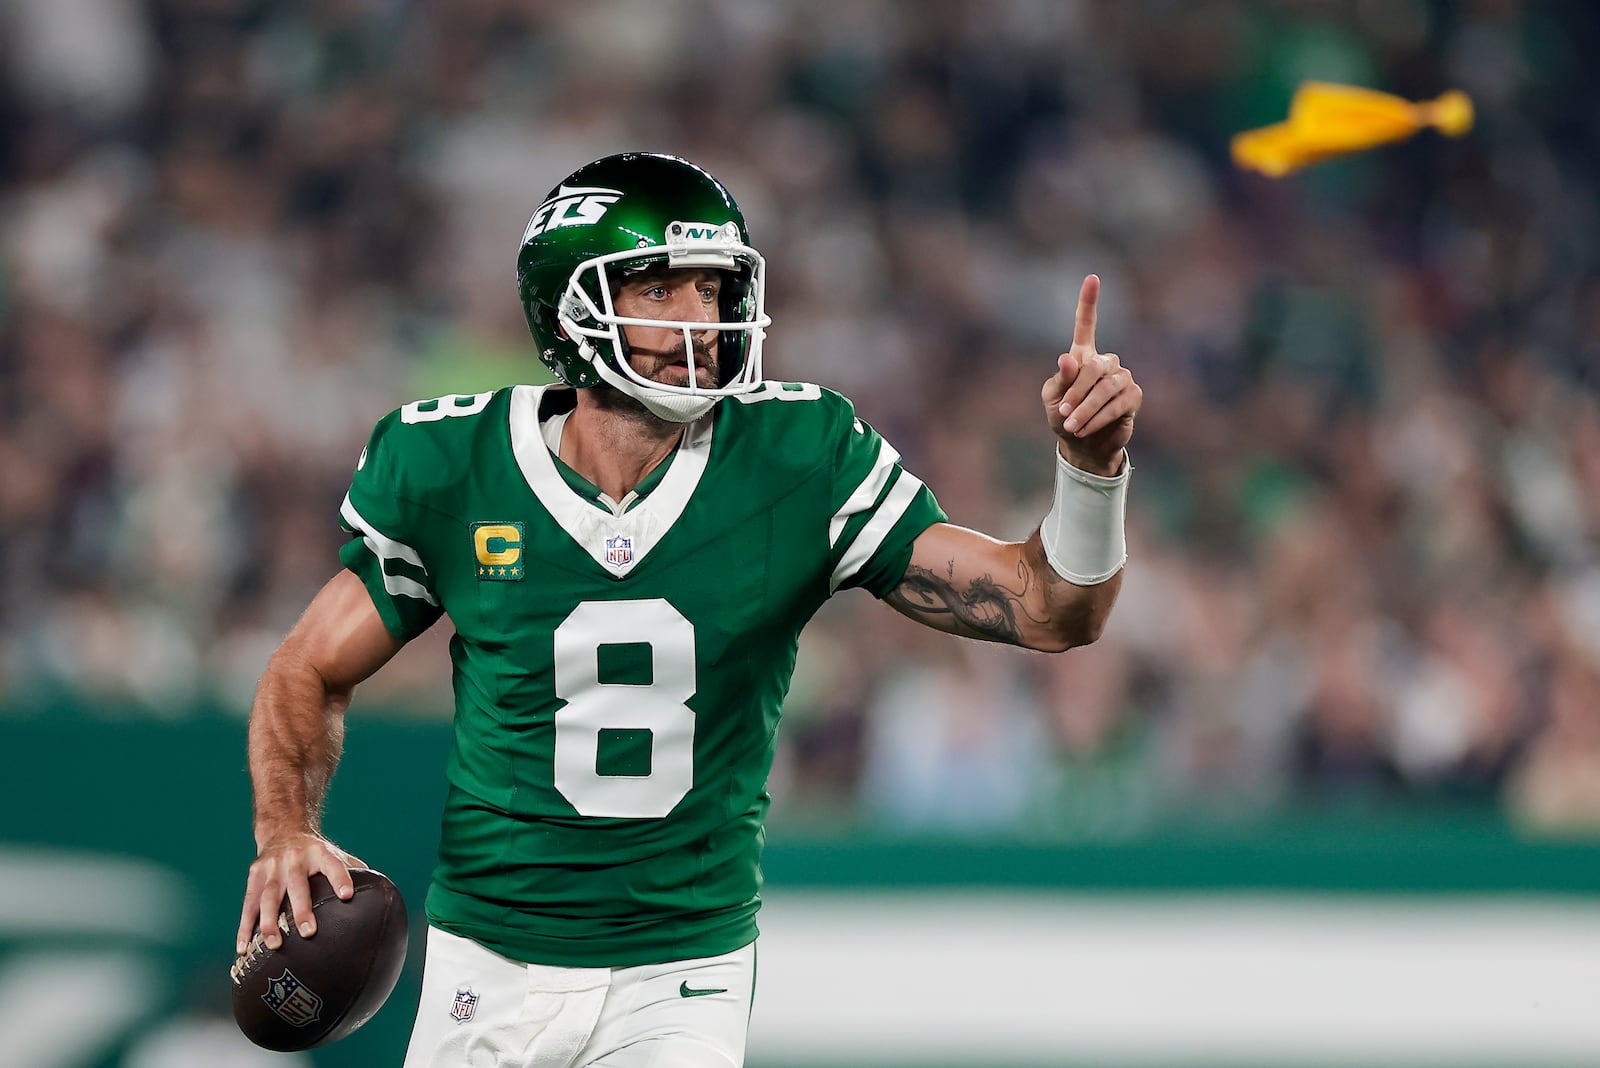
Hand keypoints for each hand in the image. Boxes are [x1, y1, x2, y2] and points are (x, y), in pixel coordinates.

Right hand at [237, 832, 365, 953]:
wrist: (283, 830)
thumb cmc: (316, 853)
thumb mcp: (335, 854)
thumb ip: (354, 871)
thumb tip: (383, 894)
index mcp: (320, 853)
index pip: (333, 865)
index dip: (340, 879)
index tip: (347, 896)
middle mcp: (294, 859)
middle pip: (297, 885)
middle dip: (301, 909)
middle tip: (308, 932)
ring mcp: (271, 867)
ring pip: (268, 897)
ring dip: (270, 922)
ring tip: (275, 944)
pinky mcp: (254, 877)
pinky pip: (248, 905)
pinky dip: (244, 928)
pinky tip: (244, 949)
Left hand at [1041, 274, 1140, 475]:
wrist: (1083, 445)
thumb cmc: (1063, 418)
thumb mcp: (1053, 399)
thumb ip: (1060, 379)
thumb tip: (1067, 357)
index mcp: (1083, 356)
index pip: (1086, 325)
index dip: (1088, 302)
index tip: (1092, 278)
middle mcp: (1105, 363)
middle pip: (1091, 368)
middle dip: (1075, 393)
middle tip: (1063, 415)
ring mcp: (1122, 377)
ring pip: (1104, 388)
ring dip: (1085, 409)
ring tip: (1072, 426)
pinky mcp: (1133, 396)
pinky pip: (1116, 404)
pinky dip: (1098, 418)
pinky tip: (1087, 429)